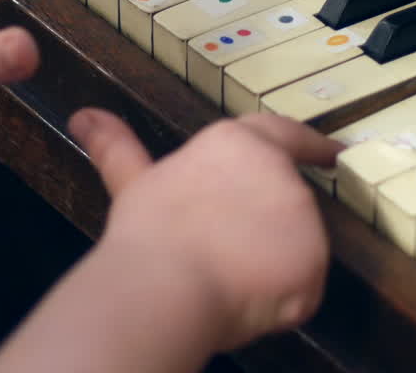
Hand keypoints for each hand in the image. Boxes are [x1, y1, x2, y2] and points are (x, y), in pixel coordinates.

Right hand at [68, 108, 343, 350]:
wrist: (166, 286)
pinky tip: (244, 298)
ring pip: (296, 244)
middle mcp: (279, 172)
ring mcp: (303, 218)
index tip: (331, 153)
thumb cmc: (148, 234)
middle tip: (226, 249)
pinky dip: (281, 297)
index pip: (285, 134)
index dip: (310, 145)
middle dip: (264, 223)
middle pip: (286, 198)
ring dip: (271, 260)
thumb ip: (117, 147)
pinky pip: (303, 285)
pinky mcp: (313, 264)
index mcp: (239, 143)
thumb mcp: (132, 183)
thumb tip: (84, 117)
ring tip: (224, 275)